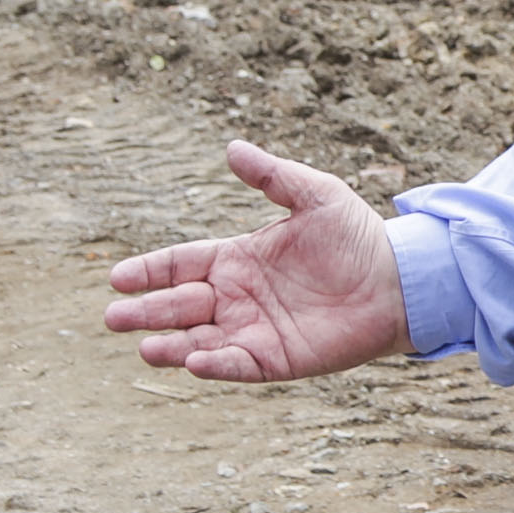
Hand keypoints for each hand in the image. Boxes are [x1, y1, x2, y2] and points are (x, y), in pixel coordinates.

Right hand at [104, 140, 408, 382]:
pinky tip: (194, 362)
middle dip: (146, 311)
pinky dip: (215, 365)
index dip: (148, 272)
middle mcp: (237, 297)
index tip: (117, 277)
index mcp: (237, 259)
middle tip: (113, 316)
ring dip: (171, 345)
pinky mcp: (276, 359)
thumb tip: (232, 147)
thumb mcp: (315, 196)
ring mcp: (253, 330)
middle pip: (179, 305)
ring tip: (144, 346)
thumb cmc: (358, 237)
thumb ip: (273, 176)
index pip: (179, 266)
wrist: (400, 280)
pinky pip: (238, 364)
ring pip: (199, 340)